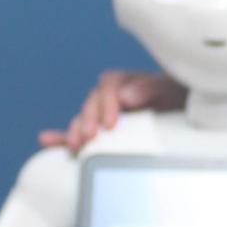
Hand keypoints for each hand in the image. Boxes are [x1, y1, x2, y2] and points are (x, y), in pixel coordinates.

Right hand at [39, 67, 183, 154]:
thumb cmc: (173, 95)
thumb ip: (148, 88)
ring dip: (76, 130)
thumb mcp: (167, 88)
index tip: (112, 122)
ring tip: (76, 144)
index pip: (108, 87)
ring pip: (83, 119)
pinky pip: (77, 132)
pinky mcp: (98, 130)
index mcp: (122, 81)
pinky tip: (46, 140)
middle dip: (90, 121)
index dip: (107, 104)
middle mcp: (108, 96)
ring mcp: (101, 114)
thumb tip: (125, 96)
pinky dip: (61, 137)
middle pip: (91, 104)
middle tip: (92, 136)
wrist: (181, 110)